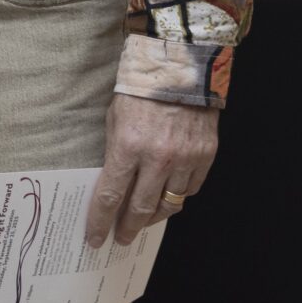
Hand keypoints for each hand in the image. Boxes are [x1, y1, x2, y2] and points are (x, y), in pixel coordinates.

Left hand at [82, 93, 218, 248]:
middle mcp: (158, 157)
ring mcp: (185, 158)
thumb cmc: (142, 88)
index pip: (110, 196)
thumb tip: (113, 184)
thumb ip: (116, 152)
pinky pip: (191, 189)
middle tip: (121, 237)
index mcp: (128, 146)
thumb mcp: (115, 117)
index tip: (95, 238)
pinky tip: (168, 196)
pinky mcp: (206, 155)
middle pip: (140, 208)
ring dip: (154, 217)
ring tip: (144, 221)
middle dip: (128, 228)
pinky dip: (178, 196)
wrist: (181, 64)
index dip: (100, 221)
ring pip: (169, 204)